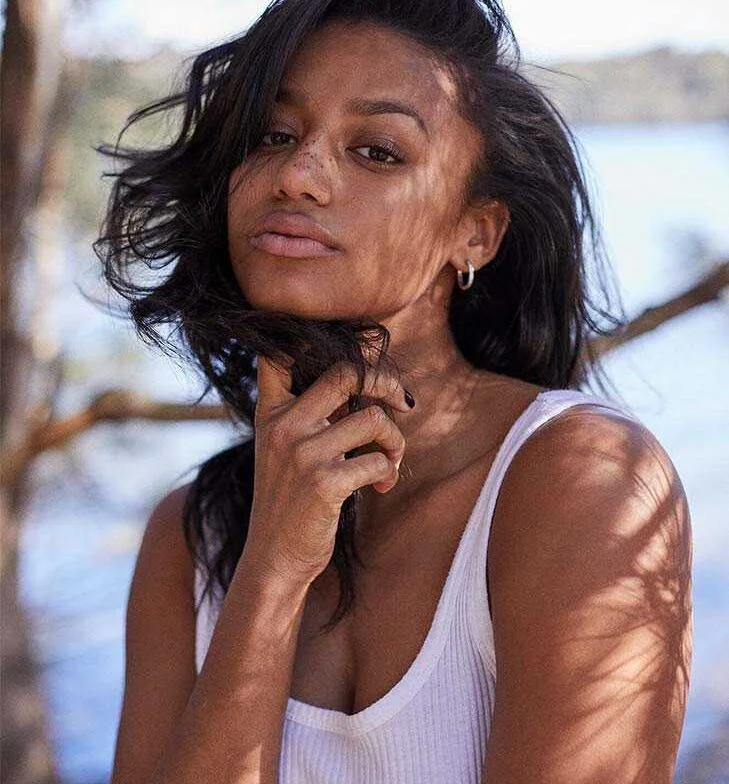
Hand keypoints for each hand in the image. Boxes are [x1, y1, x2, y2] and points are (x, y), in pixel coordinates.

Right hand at [243, 355, 414, 584]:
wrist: (273, 558)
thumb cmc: (288, 501)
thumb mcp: (282, 450)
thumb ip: (308, 415)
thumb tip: (366, 385)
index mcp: (271, 414)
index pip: (280, 356)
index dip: (317, 341)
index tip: (356, 356)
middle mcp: (284, 426)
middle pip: (346, 373)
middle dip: (385, 382)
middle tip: (403, 402)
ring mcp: (303, 453)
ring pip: (373, 418)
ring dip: (395, 440)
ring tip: (391, 460)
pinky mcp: (324, 483)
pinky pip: (378, 459)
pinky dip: (389, 470)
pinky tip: (382, 484)